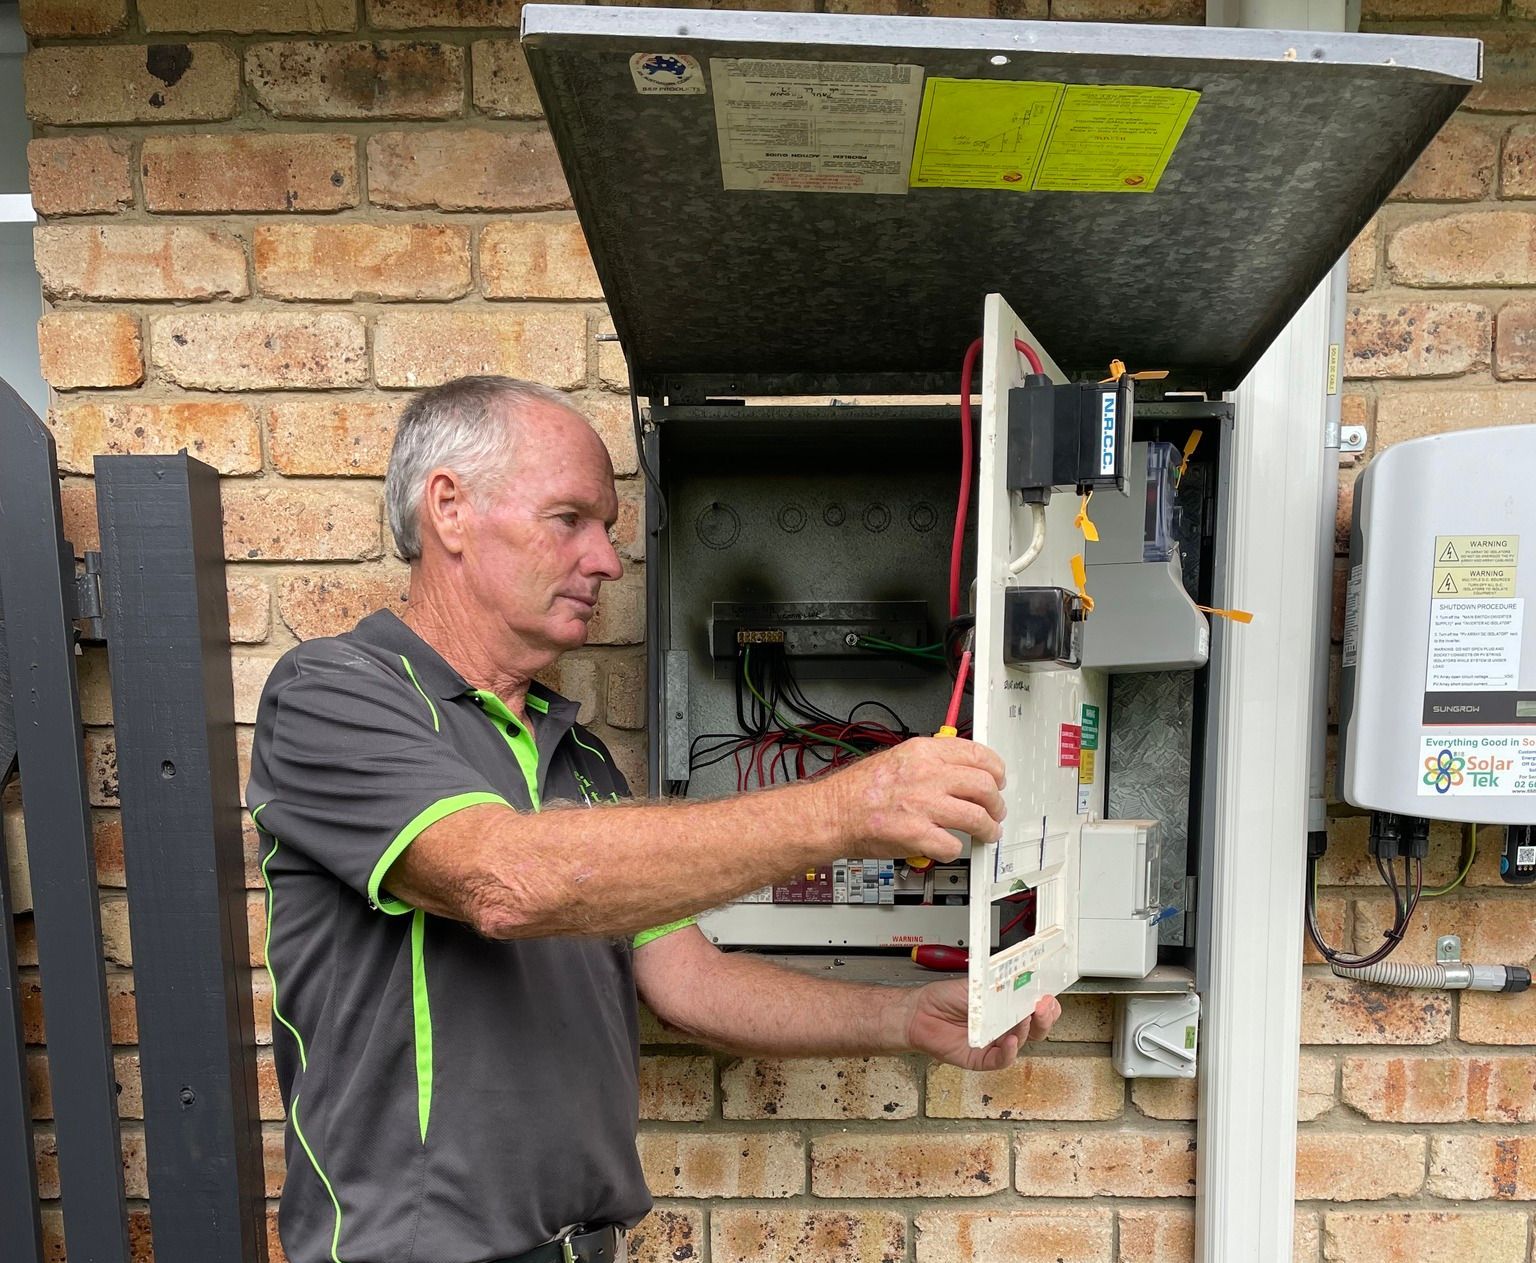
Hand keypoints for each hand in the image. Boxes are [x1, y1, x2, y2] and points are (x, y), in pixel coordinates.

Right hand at [823, 737, 1005, 861]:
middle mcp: (926, 775)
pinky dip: (954, 850)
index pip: (978, 755)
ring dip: (988, 829)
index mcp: (923, 752)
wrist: (832, 814)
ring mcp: (923, 806)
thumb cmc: (858, 791)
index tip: (998, 780)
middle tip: (995, 811)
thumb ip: (930, 761)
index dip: (996, 771)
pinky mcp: (917, 835)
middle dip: (996, 803)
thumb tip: (960, 770)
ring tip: (987, 833)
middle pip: (985, 786)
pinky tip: (948, 847)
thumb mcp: (897, 758)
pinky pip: (954, 845)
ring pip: (978, 818)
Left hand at [901, 978, 1059, 1070]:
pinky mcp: (982, 1058)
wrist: (920, 1012)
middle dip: (1045, 1018)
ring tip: (1025, 1018)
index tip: (1048, 996)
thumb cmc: (945, 998)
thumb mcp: (977, 986)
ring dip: (1027, 1030)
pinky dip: (1008, 1052)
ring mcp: (995, 1043)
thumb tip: (1021, 986)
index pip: (1036, 1008)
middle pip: (1036, 1028)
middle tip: (1043, 1007)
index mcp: (1007, 1007)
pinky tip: (1010, 1041)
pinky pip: (1001, 1060)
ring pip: (1021, 1042)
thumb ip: (999, 988)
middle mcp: (1004, 1026)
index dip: (1046, 1005)